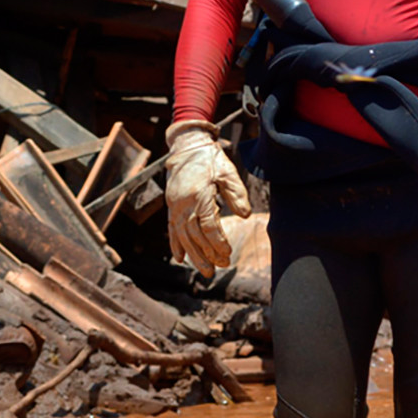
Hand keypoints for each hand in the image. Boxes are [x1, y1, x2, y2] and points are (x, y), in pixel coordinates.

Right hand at [165, 121, 251, 274]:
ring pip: (182, 236)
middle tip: (220, 268)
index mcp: (198, 195)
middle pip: (194, 235)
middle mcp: (182, 203)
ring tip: (205, 271)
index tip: (228, 253)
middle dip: (207, 254)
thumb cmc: (211, 159)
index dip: (218, 241)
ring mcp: (174, 206)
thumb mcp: (228, 172)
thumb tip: (245, 215)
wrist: (188, 146)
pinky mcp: (171, 206)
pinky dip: (175, 245)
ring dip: (194, 255)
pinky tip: (180, 258)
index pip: (208, 225)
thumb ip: (237, 194)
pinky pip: (171, 229)